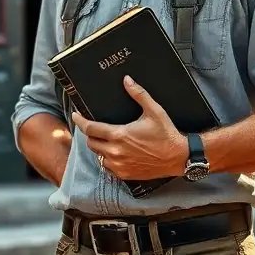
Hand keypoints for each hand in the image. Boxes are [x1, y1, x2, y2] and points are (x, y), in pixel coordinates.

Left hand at [71, 75, 187, 179]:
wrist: (178, 157)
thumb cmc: (166, 134)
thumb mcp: (153, 110)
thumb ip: (138, 94)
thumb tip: (127, 80)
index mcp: (119, 135)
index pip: (91, 129)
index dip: (80, 121)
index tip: (76, 115)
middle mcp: (116, 152)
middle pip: (91, 142)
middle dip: (90, 133)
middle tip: (95, 127)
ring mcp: (119, 165)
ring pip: (97, 155)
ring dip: (98, 147)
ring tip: (104, 139)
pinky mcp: (125, 174)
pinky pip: (107, 167)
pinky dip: (106, 159)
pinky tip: (113, 152)